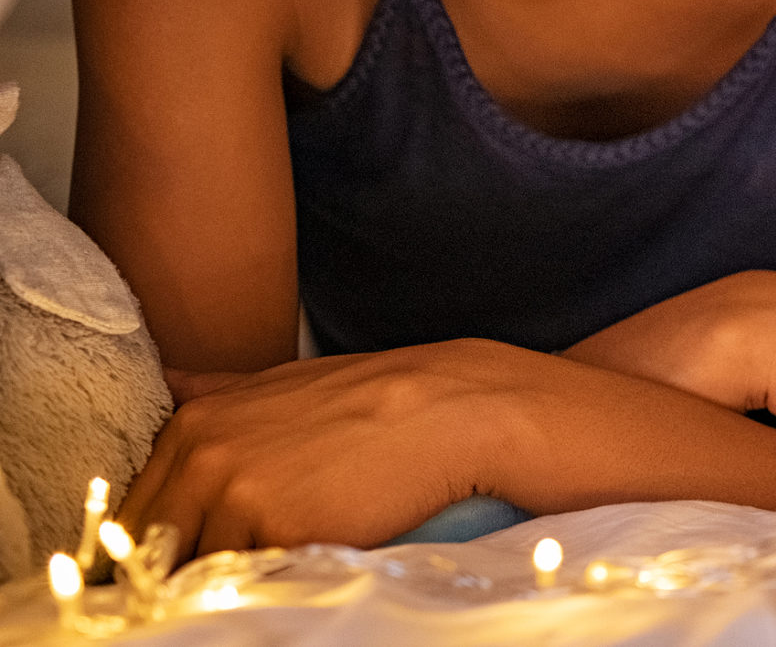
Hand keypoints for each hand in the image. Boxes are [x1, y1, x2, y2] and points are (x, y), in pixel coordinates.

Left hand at [124, 343, 524, 555]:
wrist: (451, 408)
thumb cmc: (371, 398)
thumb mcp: (281, 381)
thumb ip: (216, 389)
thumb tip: (170, 383)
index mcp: (192, 424)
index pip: (137, 515)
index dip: (166, 541)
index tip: (196, 550)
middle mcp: (202, 458)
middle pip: (159, 551)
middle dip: (190, 564)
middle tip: (252, 550)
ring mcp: (238, 495)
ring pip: (205, 573)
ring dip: (238, 574)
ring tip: (292, 546)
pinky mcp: (281, 530)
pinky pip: (256, 580)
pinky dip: (278, 577)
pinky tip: (315, 548)